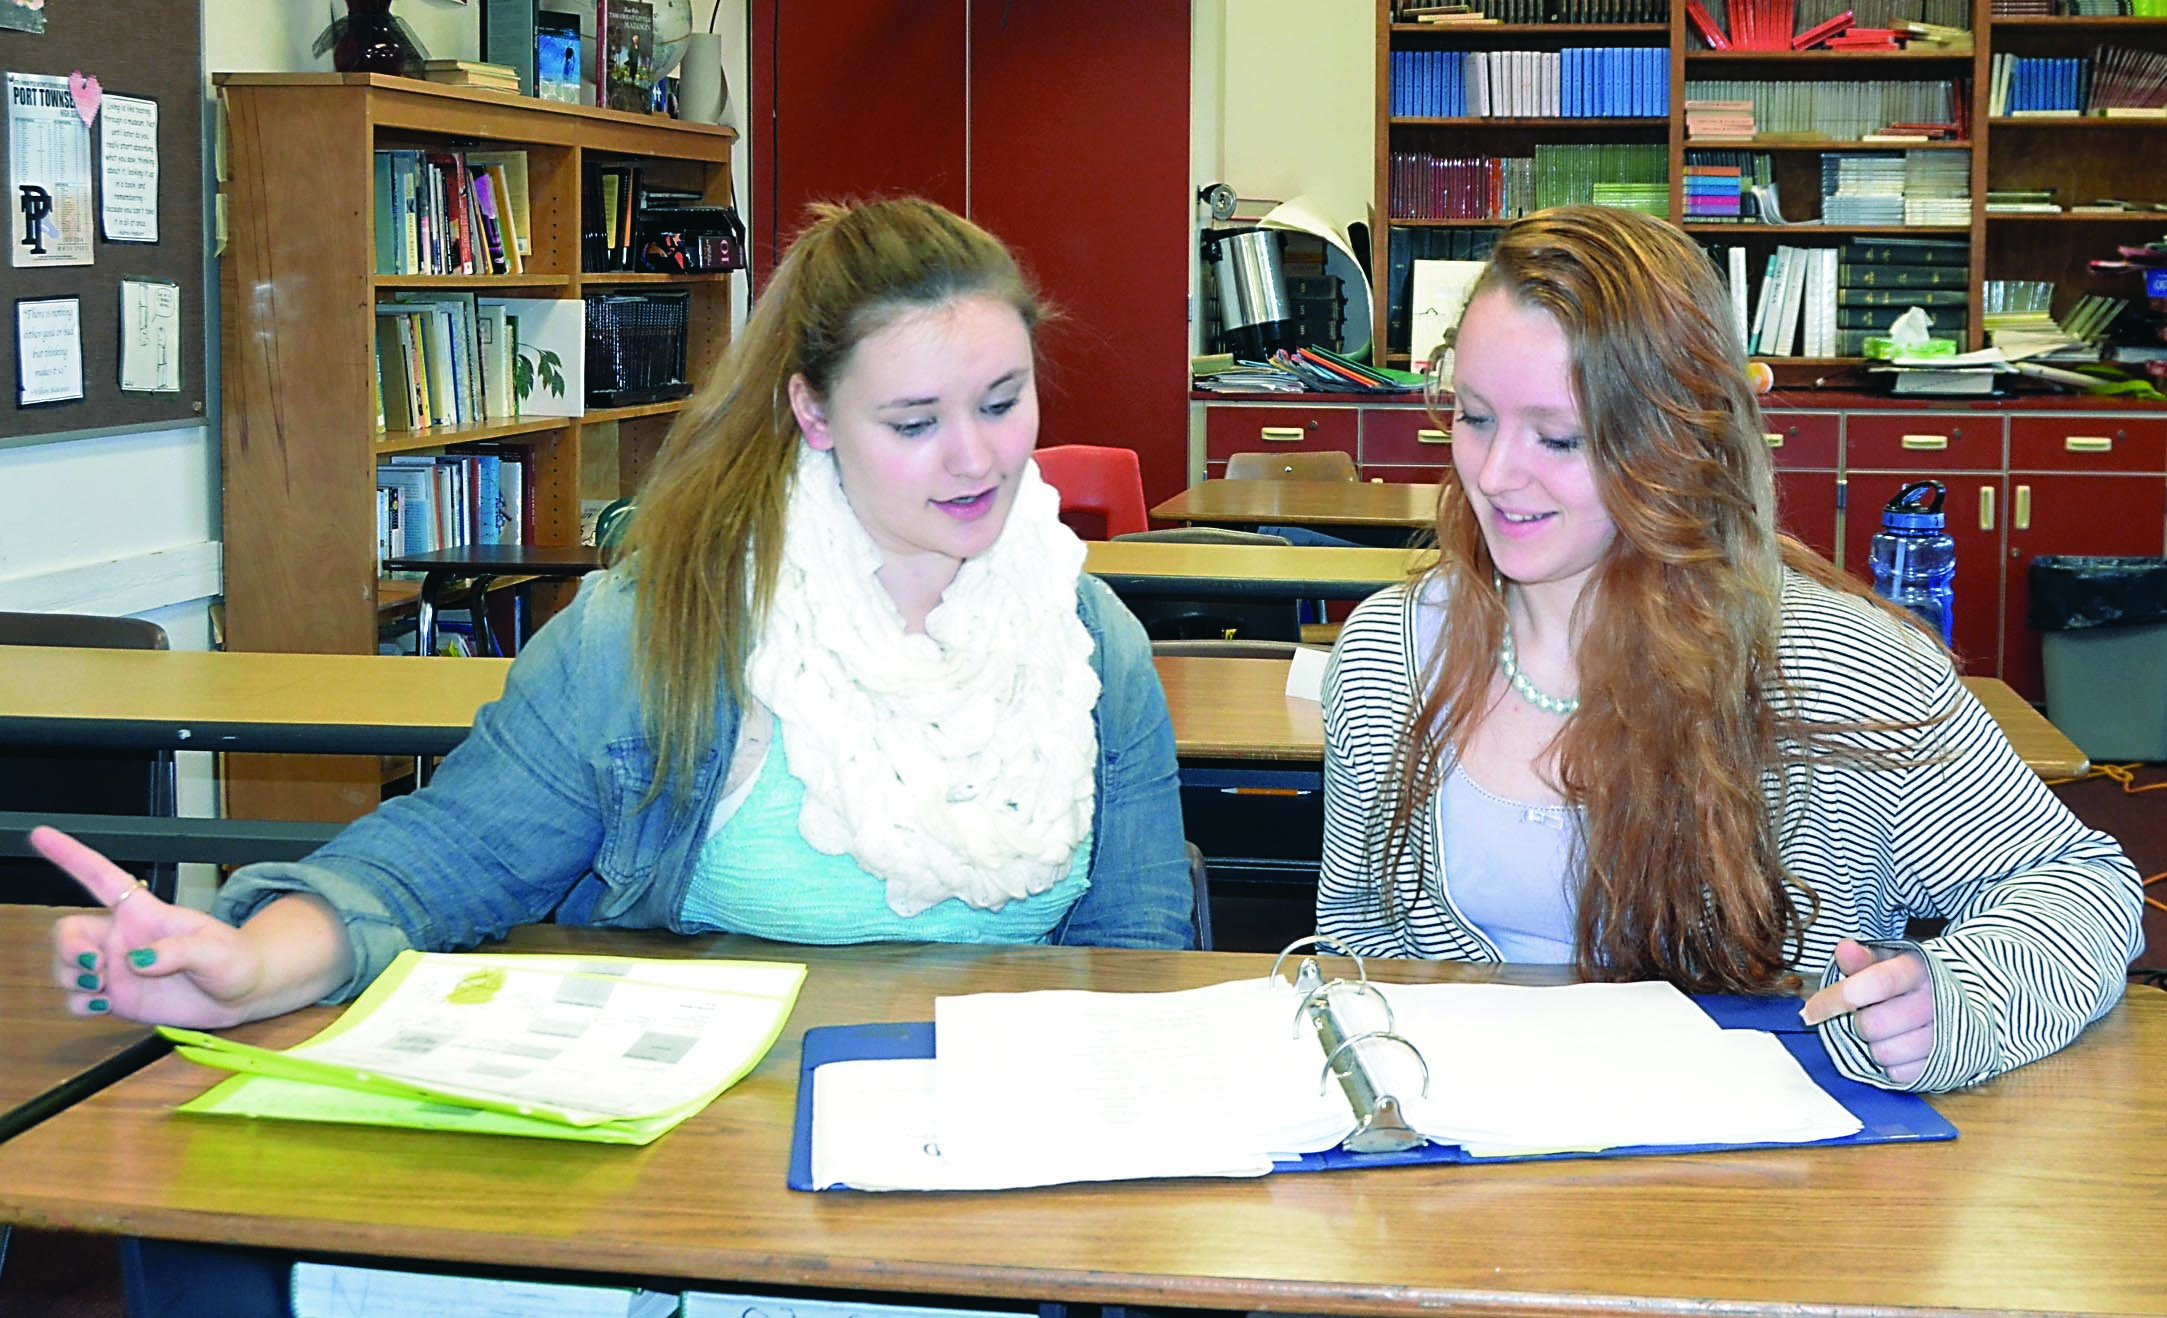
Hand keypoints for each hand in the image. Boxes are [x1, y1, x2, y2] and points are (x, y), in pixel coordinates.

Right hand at [38, 826, 270, 1027]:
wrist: (242, 995)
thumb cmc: (235, 960)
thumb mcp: (217, 950)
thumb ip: (180, 950)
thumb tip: (139, 960)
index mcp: (145, 912)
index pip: (102, 877)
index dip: (71, 855)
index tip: (41, 834)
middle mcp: (123, 938)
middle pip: (69, 931)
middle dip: (68, 947)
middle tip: (96, 966)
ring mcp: (118, 969)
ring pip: (67, 967)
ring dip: (72, 978)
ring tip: (101, 988)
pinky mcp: (118, 997)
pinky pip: (78, 1000)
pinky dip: (80, 1005)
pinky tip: (103, 1007)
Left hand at [1801, 937, 1934, 1084]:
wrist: (1969, 1000)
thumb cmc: (1913, 980)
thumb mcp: (1890, 960)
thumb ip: (1864, 958)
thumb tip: (1844, 949)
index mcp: (1919, 970)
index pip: (1874, 984)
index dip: (1836, 998)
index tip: (1809, 1010)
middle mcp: (1935, 1003)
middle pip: (1873, 1025)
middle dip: (1858, 1022)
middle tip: (1867, 1013)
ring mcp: (1943, 1037)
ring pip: (1884, 1053)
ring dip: (1873, 1045)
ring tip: (1884, 1030)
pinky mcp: (1944, 1064)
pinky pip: (1899, 1074)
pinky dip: (1889, 1064)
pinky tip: (1896, 1045)